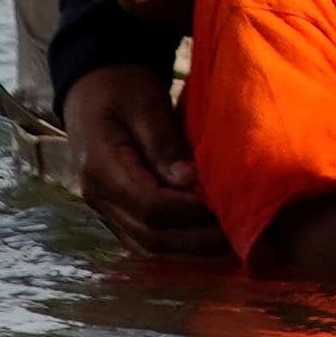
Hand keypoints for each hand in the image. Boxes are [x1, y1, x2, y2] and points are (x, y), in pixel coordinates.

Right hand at [63, 61, 224, 258]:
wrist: (91, 89)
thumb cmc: (121, 88)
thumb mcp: (144, 103)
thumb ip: (164, 141)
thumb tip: (189, 180)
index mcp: (101, 169)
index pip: (150, 205)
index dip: (192, 210)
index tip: (230, 203)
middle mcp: (98, 198)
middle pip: (151, 234)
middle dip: (199, 238)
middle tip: (244, 229)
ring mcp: (104, 209)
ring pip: (148, 245)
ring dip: (192, 248)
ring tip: (233, 239)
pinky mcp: (115, 213)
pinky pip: (146, 240)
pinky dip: (179, 245)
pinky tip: (210, 239)